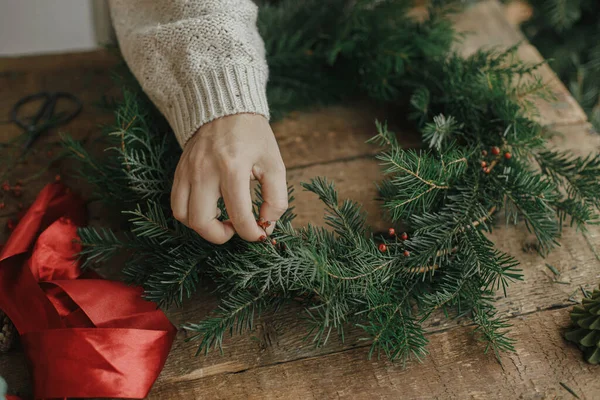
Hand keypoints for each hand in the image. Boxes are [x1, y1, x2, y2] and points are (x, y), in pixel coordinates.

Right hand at [171, 114, 287, 243]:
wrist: (226, 107)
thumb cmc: (253, 136)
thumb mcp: (274, 164)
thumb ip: (276, 198)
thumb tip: (267, 224)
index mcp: (233, 168)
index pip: (239, 215)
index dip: (251, 233)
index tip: (259, 233)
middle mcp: (205, 171)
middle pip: (202, 222)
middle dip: (222, 236)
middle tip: (237, 228)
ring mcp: (187, 171)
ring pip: (183, 216)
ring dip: (203, 227)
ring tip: (223, 218)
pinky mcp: (179, 171)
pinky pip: (176, 204)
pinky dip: (191, 214)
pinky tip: (210, 208)